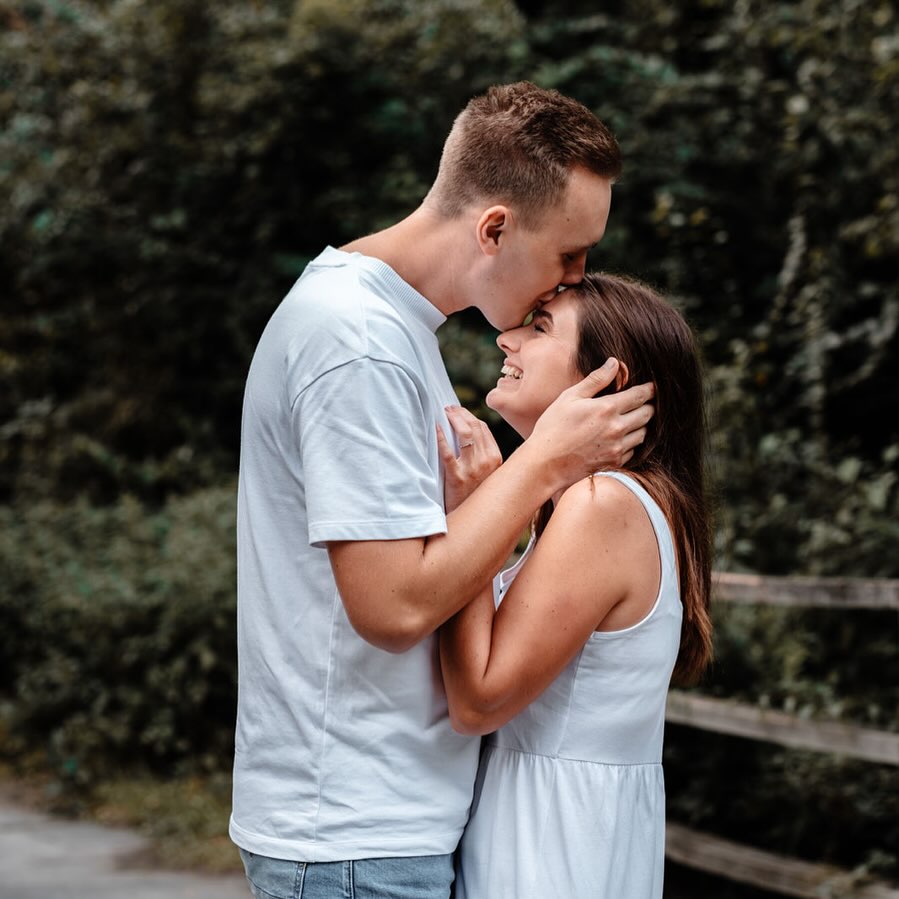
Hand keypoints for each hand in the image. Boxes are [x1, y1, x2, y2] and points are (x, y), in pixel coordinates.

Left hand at [437, 406, 502, 512]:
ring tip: (443, 413)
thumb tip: (468, 434)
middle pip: (474, 427)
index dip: (469, 416)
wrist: (470, 521)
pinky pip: (447, 452)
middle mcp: (487, 462)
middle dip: (460, 413)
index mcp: (496, 459)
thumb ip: (483, 456)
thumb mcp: (487, 475)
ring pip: (464, 434)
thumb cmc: (474, 496)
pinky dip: (441, 437)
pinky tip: (435, 428)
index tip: (458, 411)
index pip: (483, 428)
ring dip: (453, 419)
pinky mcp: (457, 477)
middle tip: (448, 408)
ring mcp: (473, 469)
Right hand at [528, 358, 654, 488]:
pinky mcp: (614, 462)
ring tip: (632, 419)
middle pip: (647, 414)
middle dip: (648, 405)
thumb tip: (614, 363)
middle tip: (644, 401)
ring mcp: (617, 447)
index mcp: (607, 408)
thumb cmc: (553, 427)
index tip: (652, 386)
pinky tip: (620, 437)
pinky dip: (632, 442)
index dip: (649, 389)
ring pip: (643, 433)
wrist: (545, 464)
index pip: (640, 395)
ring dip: (642, 424)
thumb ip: (596, 380)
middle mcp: (617, 428)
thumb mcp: (570, 397)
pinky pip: (634, 450)